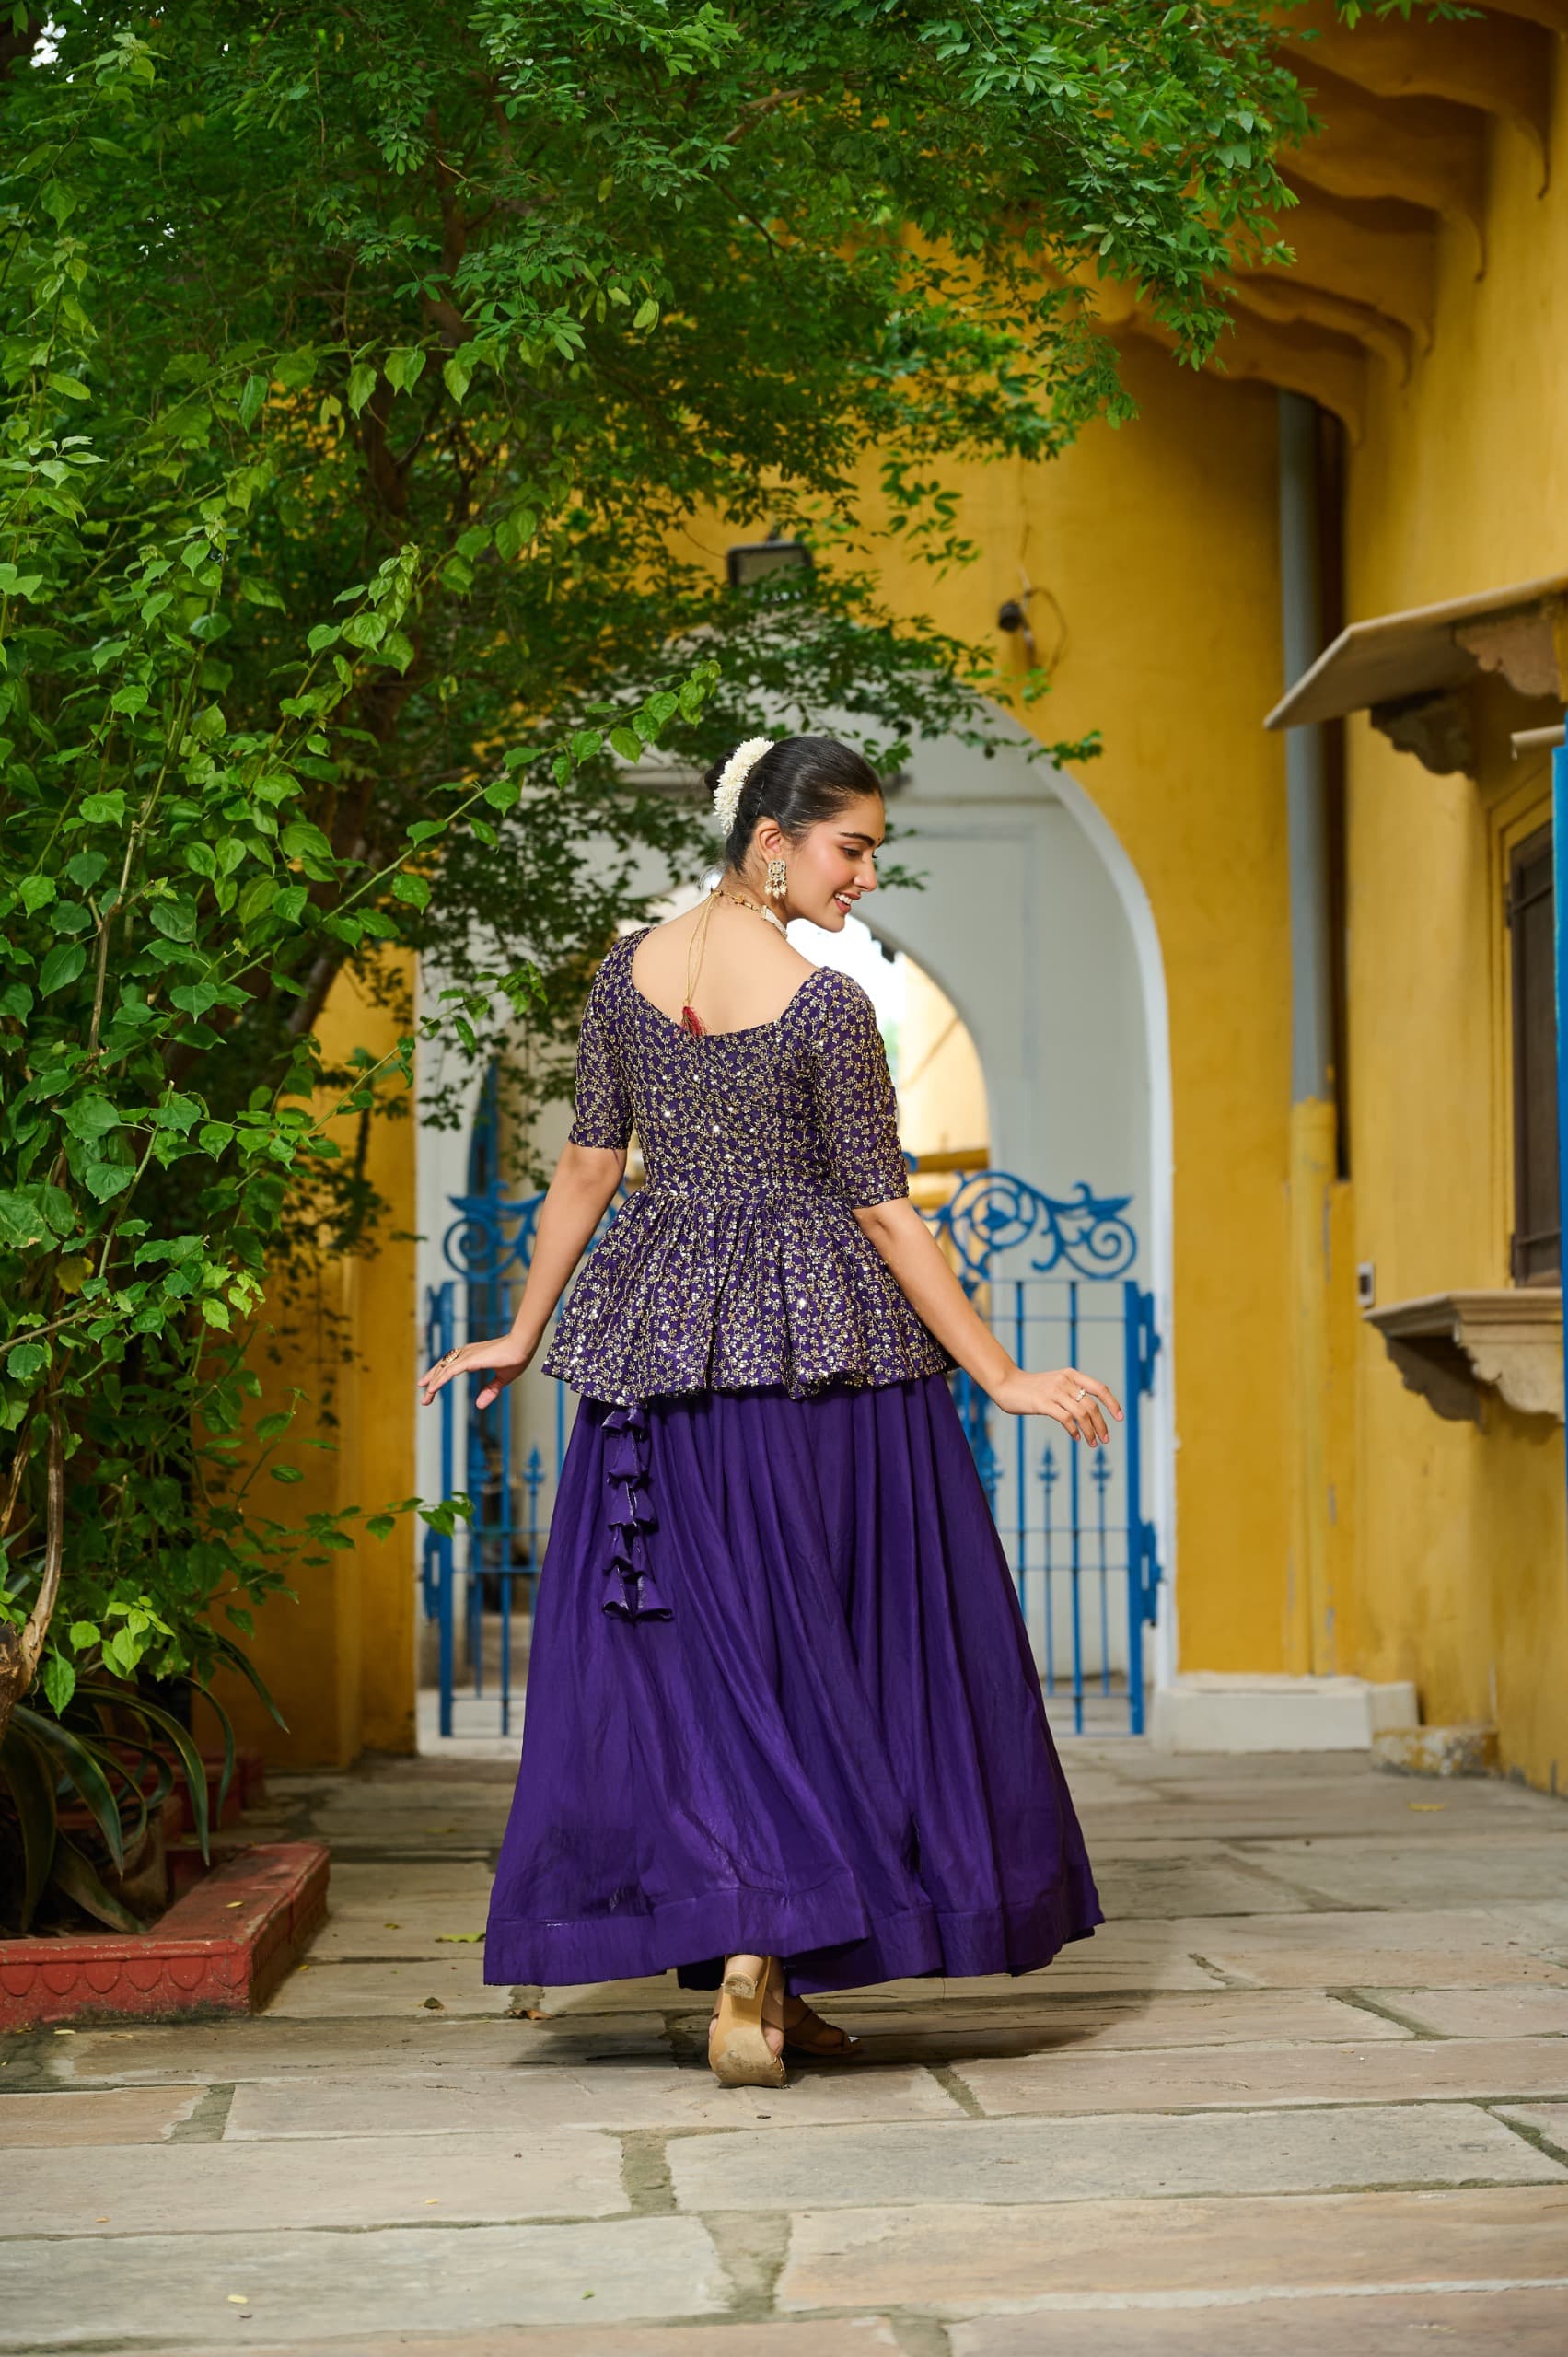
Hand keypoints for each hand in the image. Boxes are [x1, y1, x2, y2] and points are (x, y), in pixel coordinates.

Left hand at [418, 1333, 534, 1410]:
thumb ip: (490, 1391)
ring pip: (443, 1370)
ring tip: (425, 1398)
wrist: (523, 1346)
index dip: (439, 1375)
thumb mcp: (502, 1379)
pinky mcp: (470, 1360)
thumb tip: (479, 1405)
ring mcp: (467, 1356)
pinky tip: (432, 1389)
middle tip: (423, 1394)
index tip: (430, 1386)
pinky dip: (439, 1381)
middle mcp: (466, 1353)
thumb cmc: (516, 1357)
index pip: (450, 1365)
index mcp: (472, 1356)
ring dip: (433, 1384)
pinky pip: (449, 1372)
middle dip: (432, 1380)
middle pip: (443, 1366)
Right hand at [992, 1366, 1122, 1445]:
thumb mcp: (1055, 1383)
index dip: (1112, 1403)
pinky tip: (1076, 1438)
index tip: (1120, 1418)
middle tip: (1106, 1439)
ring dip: (1091, 1431)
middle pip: (1092, 1405)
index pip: (1099, 1388)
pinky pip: (1066, 1419)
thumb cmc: (1031, 1387)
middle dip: (1102, 1424)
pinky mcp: (1043, 1404)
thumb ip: (1071, 1392)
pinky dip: (1074, 1431)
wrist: (1006, 1384)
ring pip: (1082, 1414)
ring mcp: (1054, 1392)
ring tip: (1093, 1443)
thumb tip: (1090, 1413)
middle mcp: (1065, 1381)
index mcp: (1071, 1374)